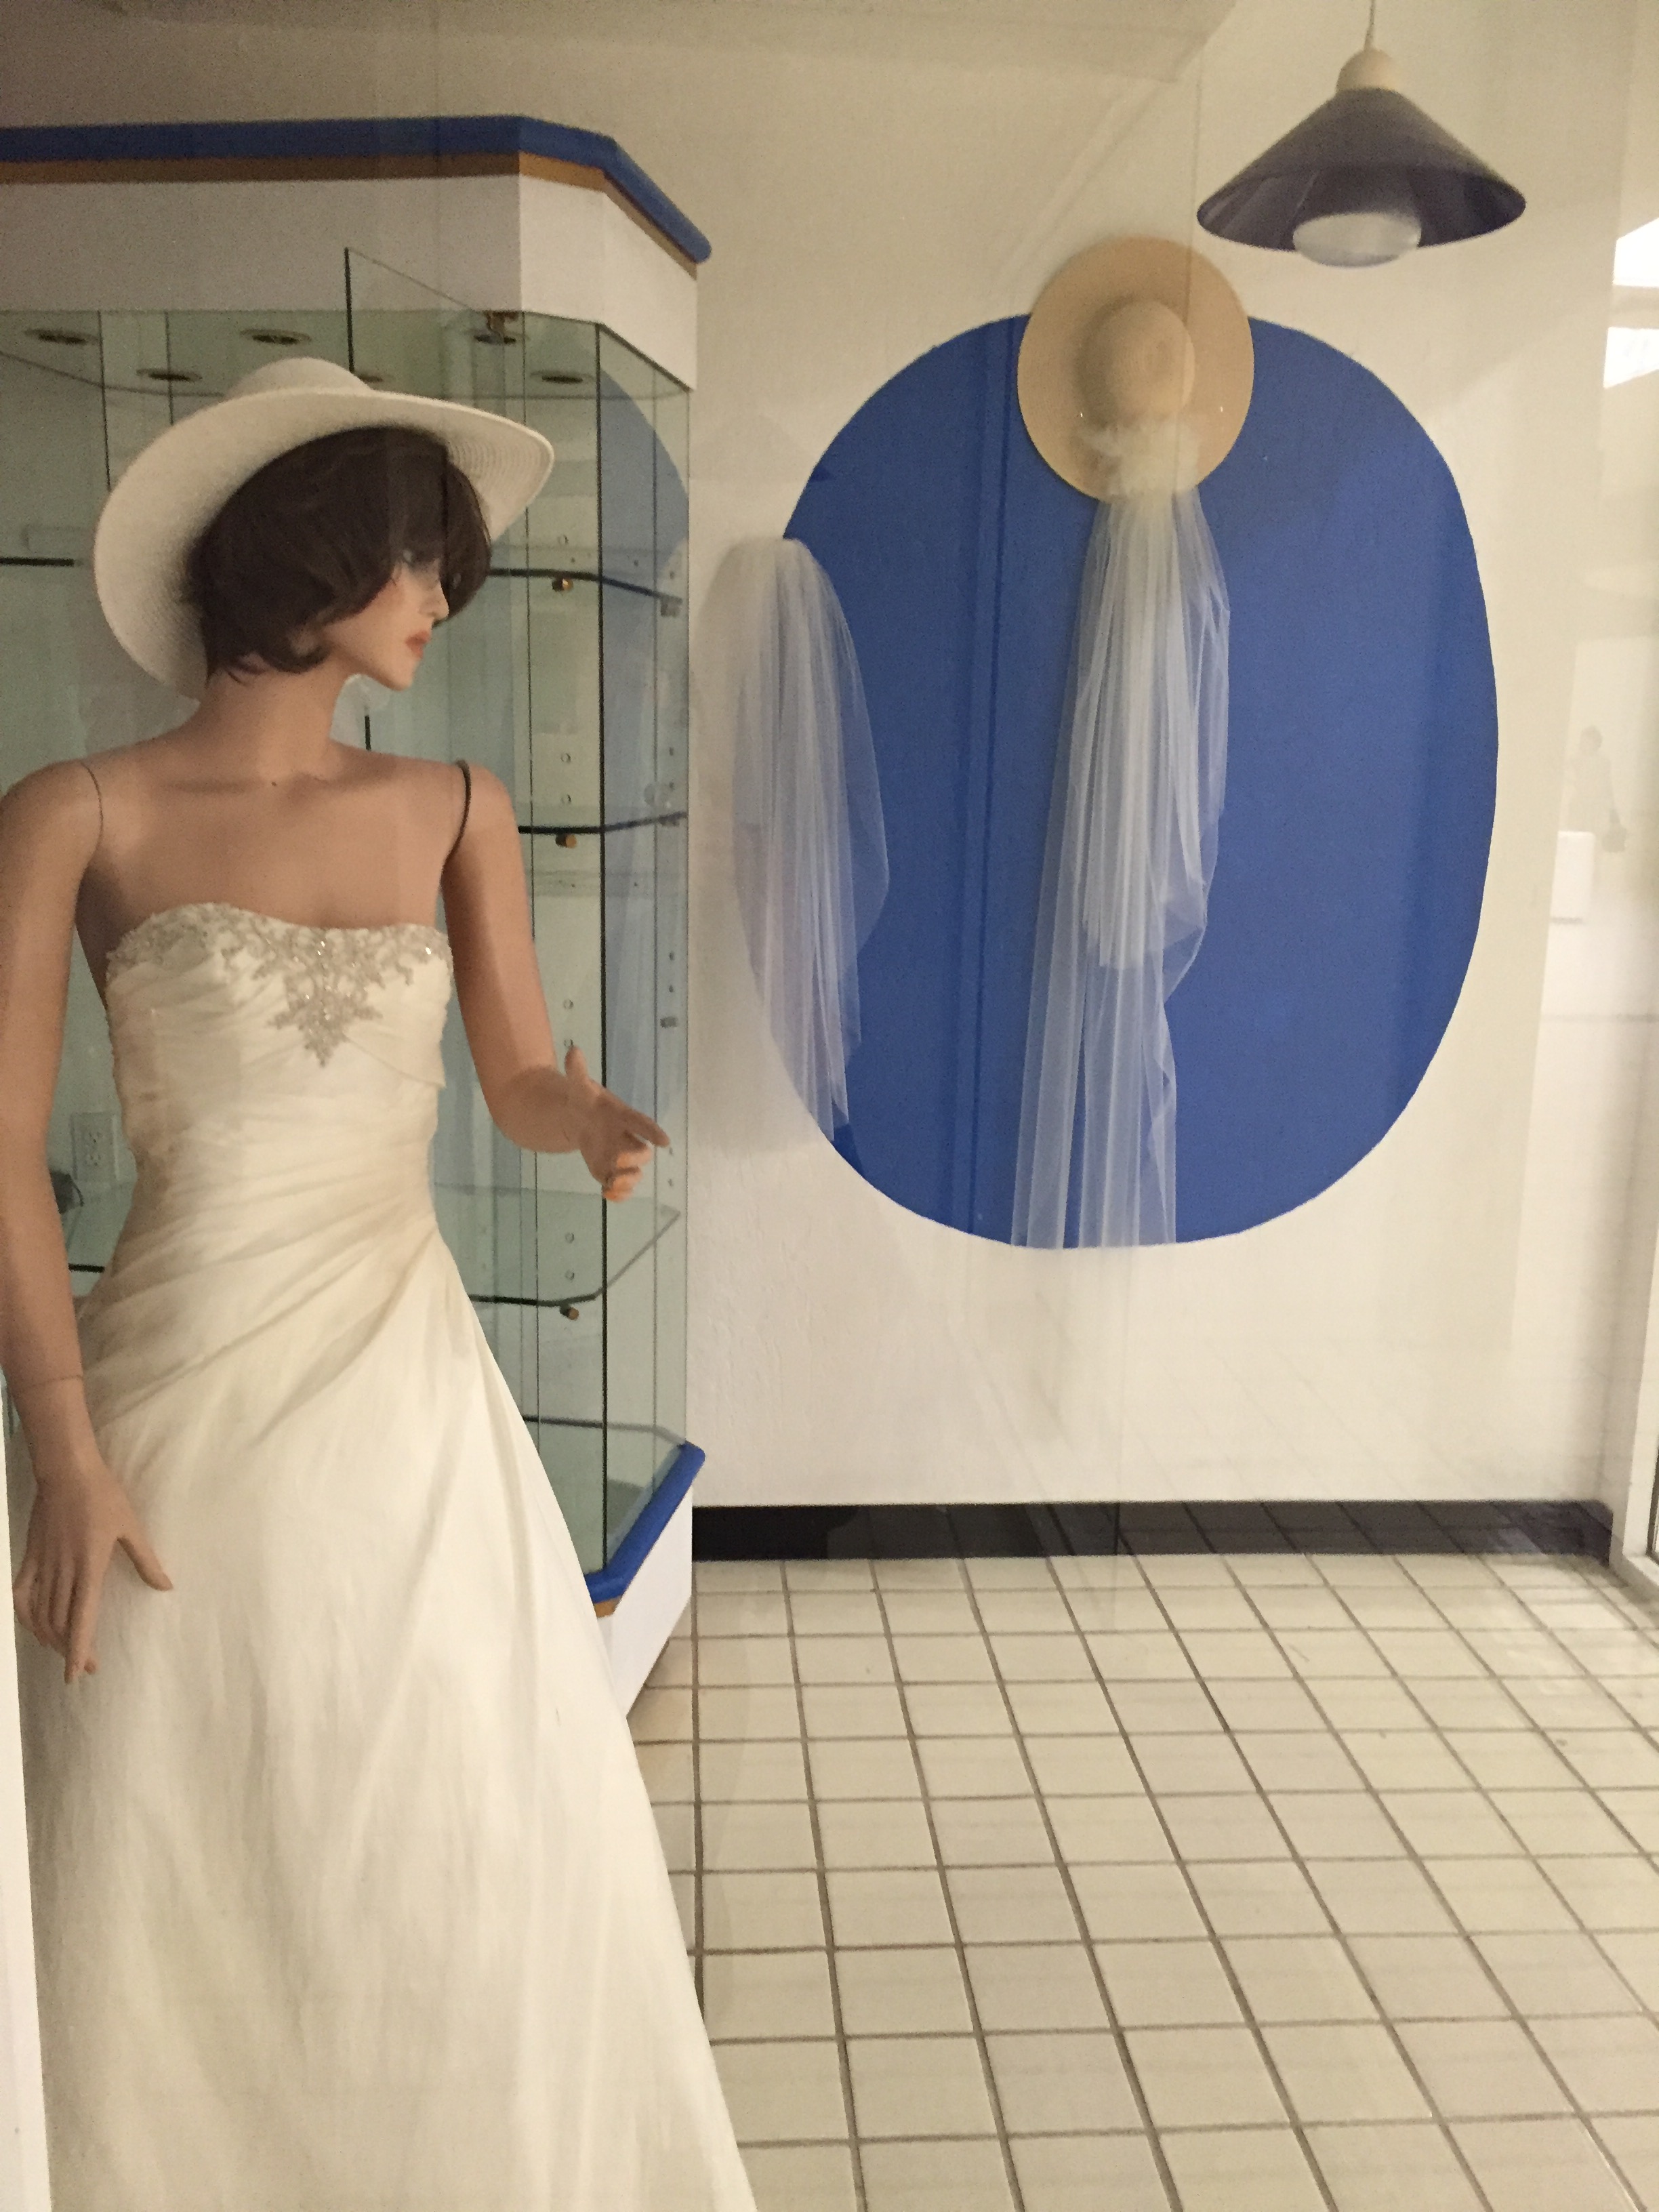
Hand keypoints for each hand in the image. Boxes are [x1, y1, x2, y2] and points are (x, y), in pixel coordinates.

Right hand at [12, 1449, 171, 1683]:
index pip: (81, 1619)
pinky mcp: (30, 1556)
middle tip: (86, 1665)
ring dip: (52, 1637)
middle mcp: (63, 1571)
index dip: (78, 1649)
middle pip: (61, 1623)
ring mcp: (43, 1564)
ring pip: (42, 1613)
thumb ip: (146, 1560)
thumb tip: (166, 1586)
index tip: (78, 1674)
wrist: (67, 1470)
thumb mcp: (132, 1527)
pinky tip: (35, 1628)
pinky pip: (22, 1594)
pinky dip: (26, 1616)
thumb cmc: (104, 1496)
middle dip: (71, 1649)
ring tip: (66, 1650)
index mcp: (89, 1567)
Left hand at [564, 1044, 669, 1201]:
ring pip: (633, 1173)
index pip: (640, 1122)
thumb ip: (577, 1072)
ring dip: (627, 1181)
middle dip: (634, 1158)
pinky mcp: (608, 1170)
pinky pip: (620, 1185)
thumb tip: (573, 1050)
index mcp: (622, 1116)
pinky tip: (607, 1195)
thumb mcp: (577, 1086)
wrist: (576, 1116)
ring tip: (612, 1185)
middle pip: (641, 1151)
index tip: (664, 1141)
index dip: (652, 1131)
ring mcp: (619, 1156)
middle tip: (618, 1161)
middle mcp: (626, 1138)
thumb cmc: (583, 1098)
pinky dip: (618, 1194)